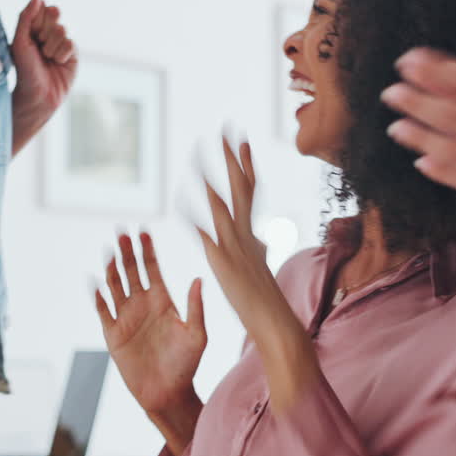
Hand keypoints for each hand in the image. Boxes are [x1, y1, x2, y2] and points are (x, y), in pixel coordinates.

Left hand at [10, 0, 76, 140]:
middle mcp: (48, 33)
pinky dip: (62, 54)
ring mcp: (61, 43)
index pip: (42, 9)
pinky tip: (57, 63)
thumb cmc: (24, 69)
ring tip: (46, 59)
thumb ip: (26, 17)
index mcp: (34, 28)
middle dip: (45, 32)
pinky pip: (71, 43)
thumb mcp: (20, 41)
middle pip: (55, 16)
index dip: (38, 20)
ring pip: (63, 30)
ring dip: (51, 46)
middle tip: (39, 46)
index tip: (32, 34)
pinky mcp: (73, 55)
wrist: (36, 95)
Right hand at [94, 233, 205, 418]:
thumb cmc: (187, 365)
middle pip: (131, 271)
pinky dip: (98, 297)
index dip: (147, 250)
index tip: (143, 231)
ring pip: (115, 286)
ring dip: (111, 269)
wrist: (168, 393)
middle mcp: (143, 305)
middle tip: (122, 232)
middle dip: (127, 252)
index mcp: (163, 301)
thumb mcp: (197, 335)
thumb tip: (198, 279)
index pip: (152, 269)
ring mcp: (126, 318)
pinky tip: (95, 283)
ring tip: (109, 251)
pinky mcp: (113, 335)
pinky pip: (103, 311)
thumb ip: (195, 307)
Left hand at [196, 136, 317, 409]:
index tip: (241, 138)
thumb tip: (260, 236)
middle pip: (241, 189)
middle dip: (232, 159)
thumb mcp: (259, 265)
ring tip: (202, 155)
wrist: (274, 325)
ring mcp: (236, 248)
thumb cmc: (263, 300)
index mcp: (252, 234)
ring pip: (224, 206)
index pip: (251, 190)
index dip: (245, 164)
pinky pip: (206, 236)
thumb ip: (257, 247)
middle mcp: (246, 235)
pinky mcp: (225, 264)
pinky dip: (195, 218)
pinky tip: (181, 203)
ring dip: (213, 180)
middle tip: (225, 130)